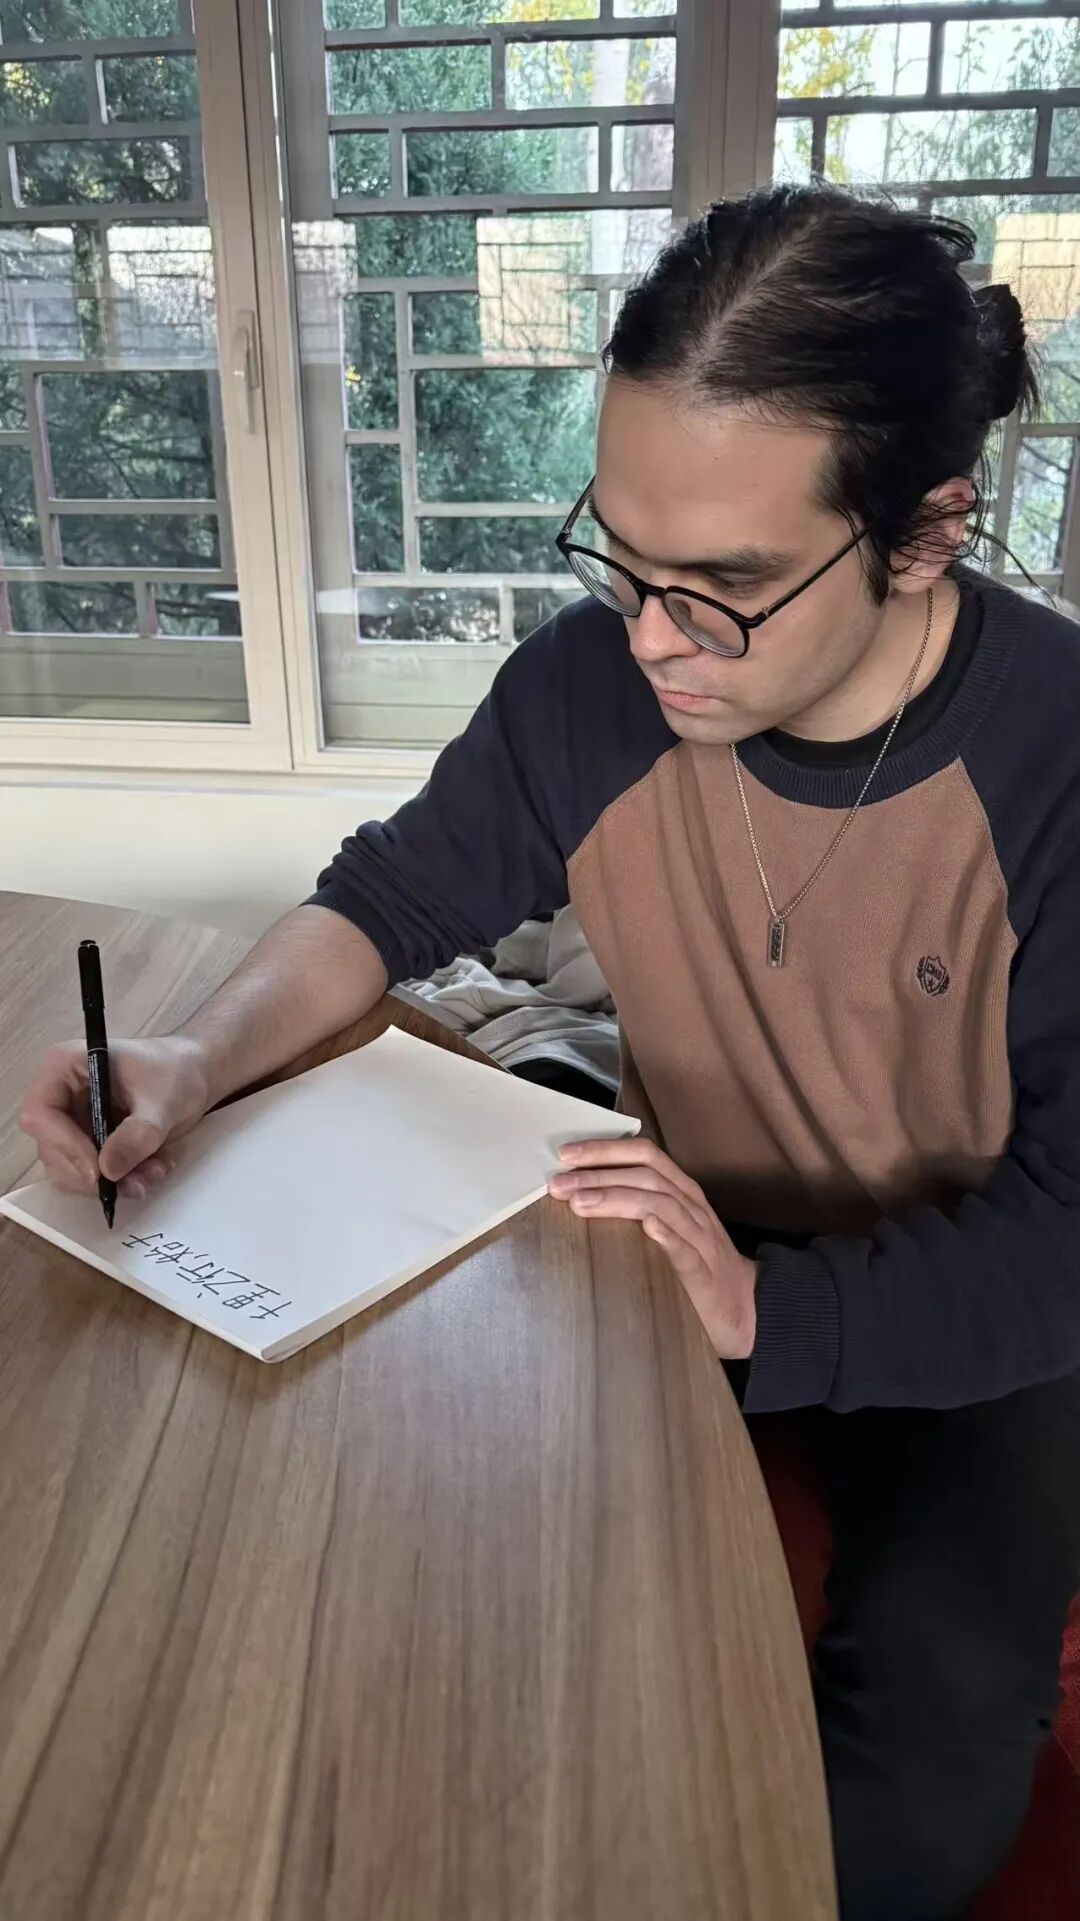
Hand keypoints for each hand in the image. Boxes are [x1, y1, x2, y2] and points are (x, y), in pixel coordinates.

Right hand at [19, 1035, 212, 1200]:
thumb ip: (137, 1134)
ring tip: (153, 1173)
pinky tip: (151, 1169)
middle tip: (136, 1183)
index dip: (65, 1145)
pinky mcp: (85, 1141)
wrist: (195, 1076)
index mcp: (64, 1066)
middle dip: (94, 1173)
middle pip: (51, 1148)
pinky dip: (118, 1180)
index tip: (99, 1171)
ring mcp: (70, 1120)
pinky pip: (89, 1173)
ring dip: (110, 1181)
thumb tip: (108, 1171)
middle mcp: (58, 1094)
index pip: (41, 1114)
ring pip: (69, 1168)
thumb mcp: (162, 1101)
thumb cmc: (175, 1072)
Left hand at [548, 1137, 757, 1359]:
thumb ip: (637, 1206)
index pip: (644, 1156)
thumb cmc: (697, 1264)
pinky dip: (667, 1234)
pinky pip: (686, 1248)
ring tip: (580, 1202)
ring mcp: (700, 1237)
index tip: (566, 1154)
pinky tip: (647, 1227)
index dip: (605, 1150)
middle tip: (559, 1183)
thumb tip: (581, 1193)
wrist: (745, 1307)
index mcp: (681, 1191)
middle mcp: (691, 1206)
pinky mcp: (705, 1271)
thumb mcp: (669, 1225)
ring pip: (660, 1205)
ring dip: (617, 1199)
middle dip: (598, 1175)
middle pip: (645, 1176)